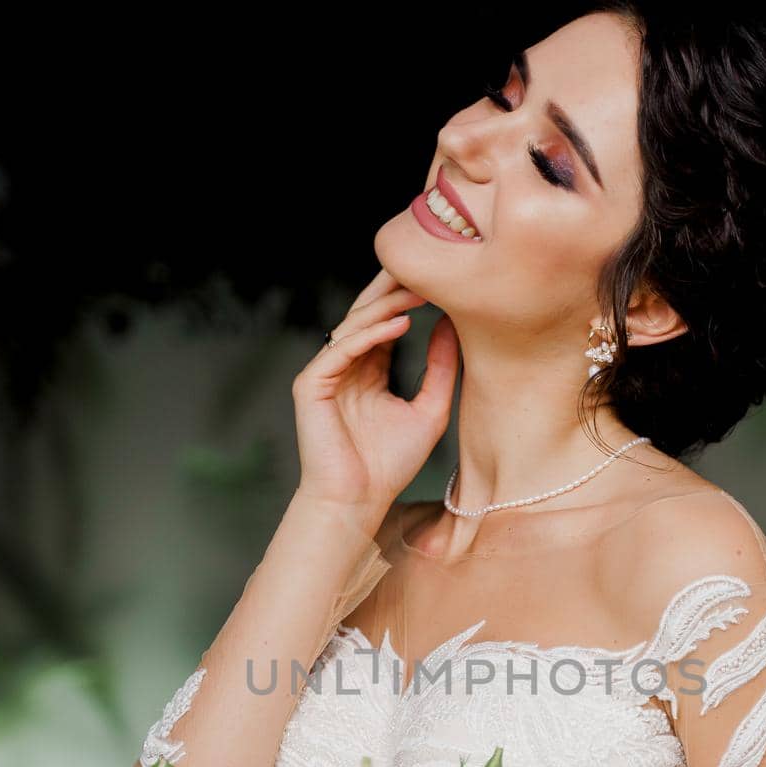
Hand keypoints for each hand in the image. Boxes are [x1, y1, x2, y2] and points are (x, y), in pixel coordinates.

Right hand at [292, 267, 458, 525]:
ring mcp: (325, 373)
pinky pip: (341, 349)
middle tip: (428, 263)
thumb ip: (440, 370)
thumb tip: (454, 325)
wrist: (357, 503)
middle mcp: (344, 365)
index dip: (410, 299)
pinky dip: (370, 335)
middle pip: (367, 313)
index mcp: (368, 369)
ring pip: (354, 325)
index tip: (443, 279)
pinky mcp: (310, 385)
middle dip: (395, 288)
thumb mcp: (429, 411)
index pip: (386, 321)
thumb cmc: (389, 467)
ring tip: (419, 290)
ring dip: (387, 305)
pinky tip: (400, 324)